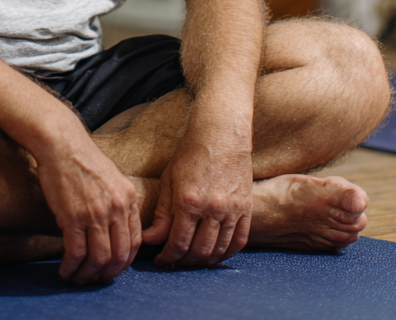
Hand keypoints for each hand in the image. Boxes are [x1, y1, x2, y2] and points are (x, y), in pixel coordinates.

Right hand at [32, 128, 141, 283]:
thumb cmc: (84, 159)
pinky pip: (76, 253)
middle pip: (119, 256)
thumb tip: (116, 230)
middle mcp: (116, 208)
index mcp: (128, 199)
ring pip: (99, 259)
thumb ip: (119, 203)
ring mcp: (96, 214)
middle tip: (96, 280)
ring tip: (78, 278)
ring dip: (88, 275)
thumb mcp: (113, 178)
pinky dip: (72, 267)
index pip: (135, 243)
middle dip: (108, 274)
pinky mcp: (73, 216)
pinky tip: (65, 270)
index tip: (113, 268)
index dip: (124, 262)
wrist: (62, 144)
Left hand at [141, 139, 252, 267]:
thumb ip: (161, 214)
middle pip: (198, 252)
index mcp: (189, 201)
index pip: (177, 244)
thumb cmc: (190, 153)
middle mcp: (212, 209)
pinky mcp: (246, 208)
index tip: (161, 260)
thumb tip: (150, 240)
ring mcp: (232, 209)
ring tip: (193, 260)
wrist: (221, 133)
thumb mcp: (169, 180)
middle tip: (175, 261)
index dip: (167, 257)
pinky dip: (226, 253)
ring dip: (204, 261)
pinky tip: (215, 255)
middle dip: (184, 262)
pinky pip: (239, 241)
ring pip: (219, 250)